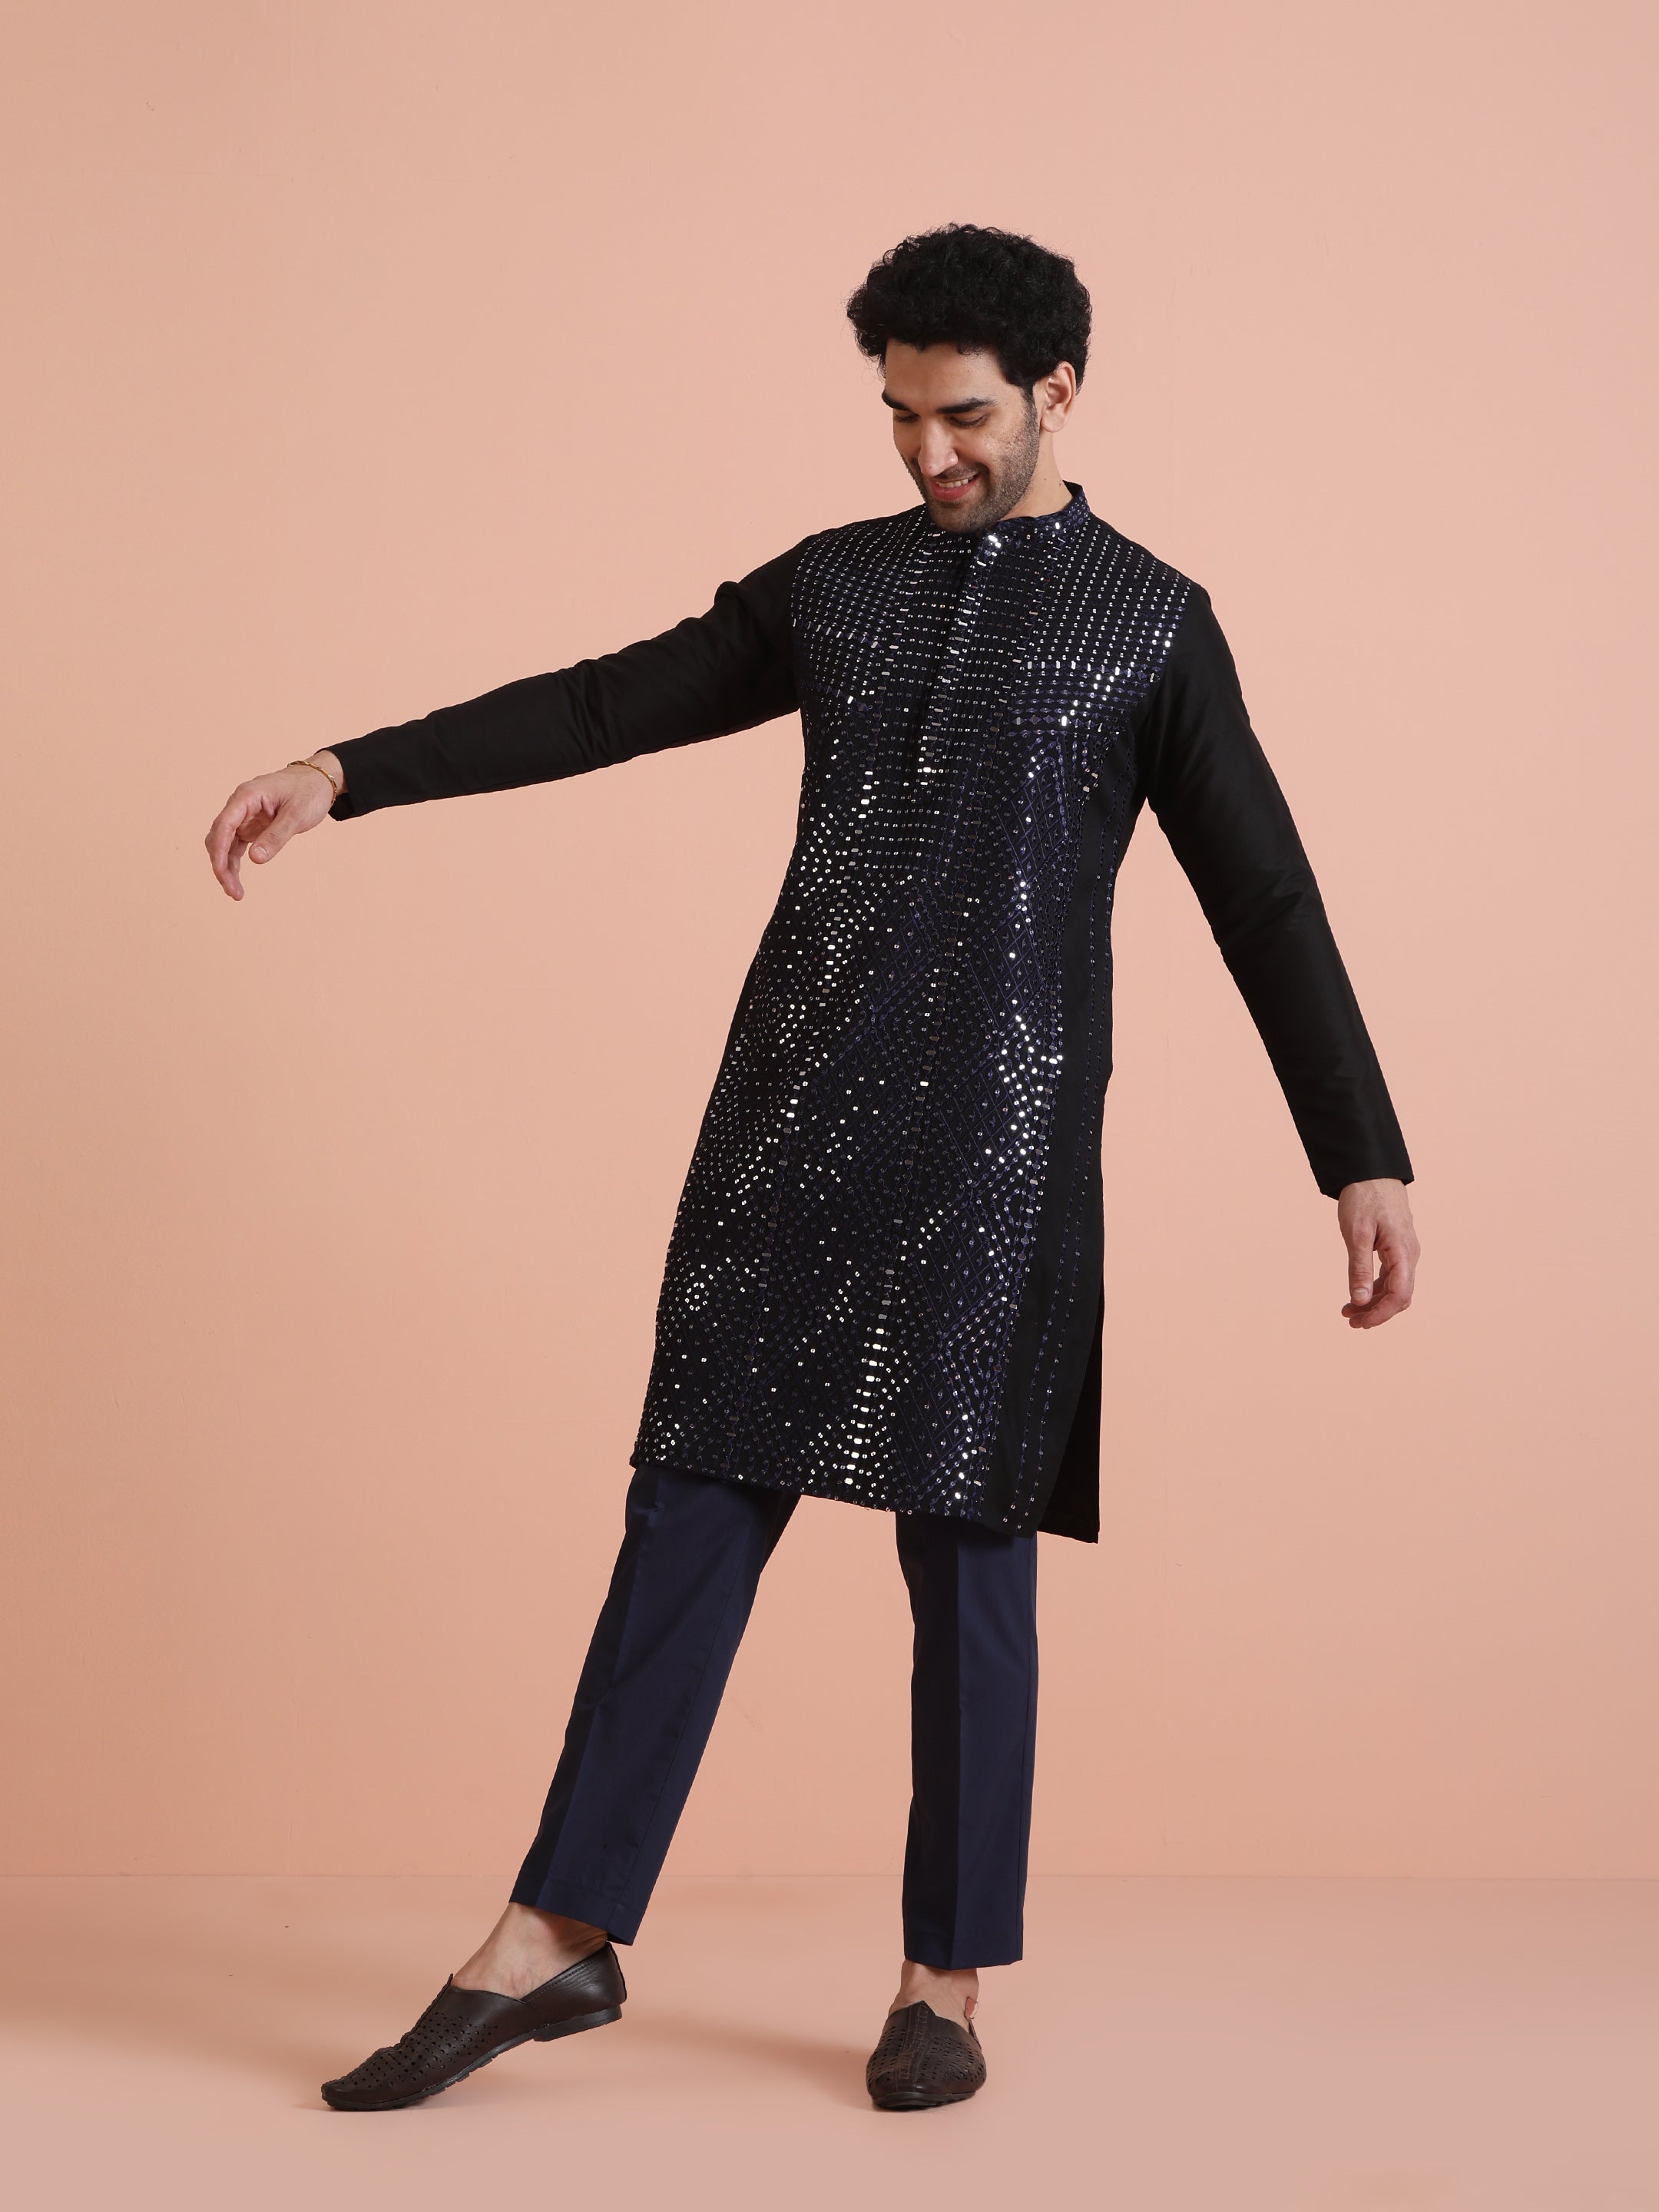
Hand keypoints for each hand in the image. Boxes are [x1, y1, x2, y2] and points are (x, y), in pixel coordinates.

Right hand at [204, 754, 341, 899]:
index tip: (221, 873)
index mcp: (246, 796)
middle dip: (221, 864)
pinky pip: (235, 846)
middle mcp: (239, 805)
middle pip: (219, 836)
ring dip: (226, 867)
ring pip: (224, 844)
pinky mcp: (250, 825)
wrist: (318, 781)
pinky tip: (237, 881)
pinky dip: (234, 862)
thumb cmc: (308, 791)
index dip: (219, 850)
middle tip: (233, 891)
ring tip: (236, 893)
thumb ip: (276, 836)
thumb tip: (255, 859)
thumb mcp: (296, 815)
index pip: (224, 825)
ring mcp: (243, 816)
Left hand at [1337, 1178, 1417, 1328]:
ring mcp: (1405, 1251)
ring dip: (1374, 1302)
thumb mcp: (1356, 1233)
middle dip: (1377, 1312)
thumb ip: (1358, 1268)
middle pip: (1399, 1295)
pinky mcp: (1396, 1248)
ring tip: (1348, 1311)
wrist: (1372, 1171)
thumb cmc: (1364, 1198)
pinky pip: (1391, 1276)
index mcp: (1403, 1251)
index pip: (1400, 1294)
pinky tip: (1358, 1294)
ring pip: (1395, 1287)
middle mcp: (1409, 1254)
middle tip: (1350, 1320)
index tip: (1361, 1323)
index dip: (1382, 1313)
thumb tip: (1360, 1301)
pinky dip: (1375, 1288)